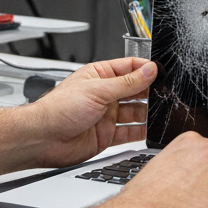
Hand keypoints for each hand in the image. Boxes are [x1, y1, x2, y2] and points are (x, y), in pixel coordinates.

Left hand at [29, 58, 155, 168]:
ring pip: (136, 112)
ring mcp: (107, 115)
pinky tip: (150, 129)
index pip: (130, 67)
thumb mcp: (97, 90)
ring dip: (148, 112)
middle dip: (150, 92)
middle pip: (136, 90)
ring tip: (160, 111)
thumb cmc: (57, 110)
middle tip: (165, 93)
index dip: (146, 69)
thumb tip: (149, 71)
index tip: (161, 72)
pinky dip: (142, 132)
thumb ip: (127, 83)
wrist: (41, 139)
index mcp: (100, 76)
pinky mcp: (107, 135)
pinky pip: (130, 132)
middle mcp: (105, 95)